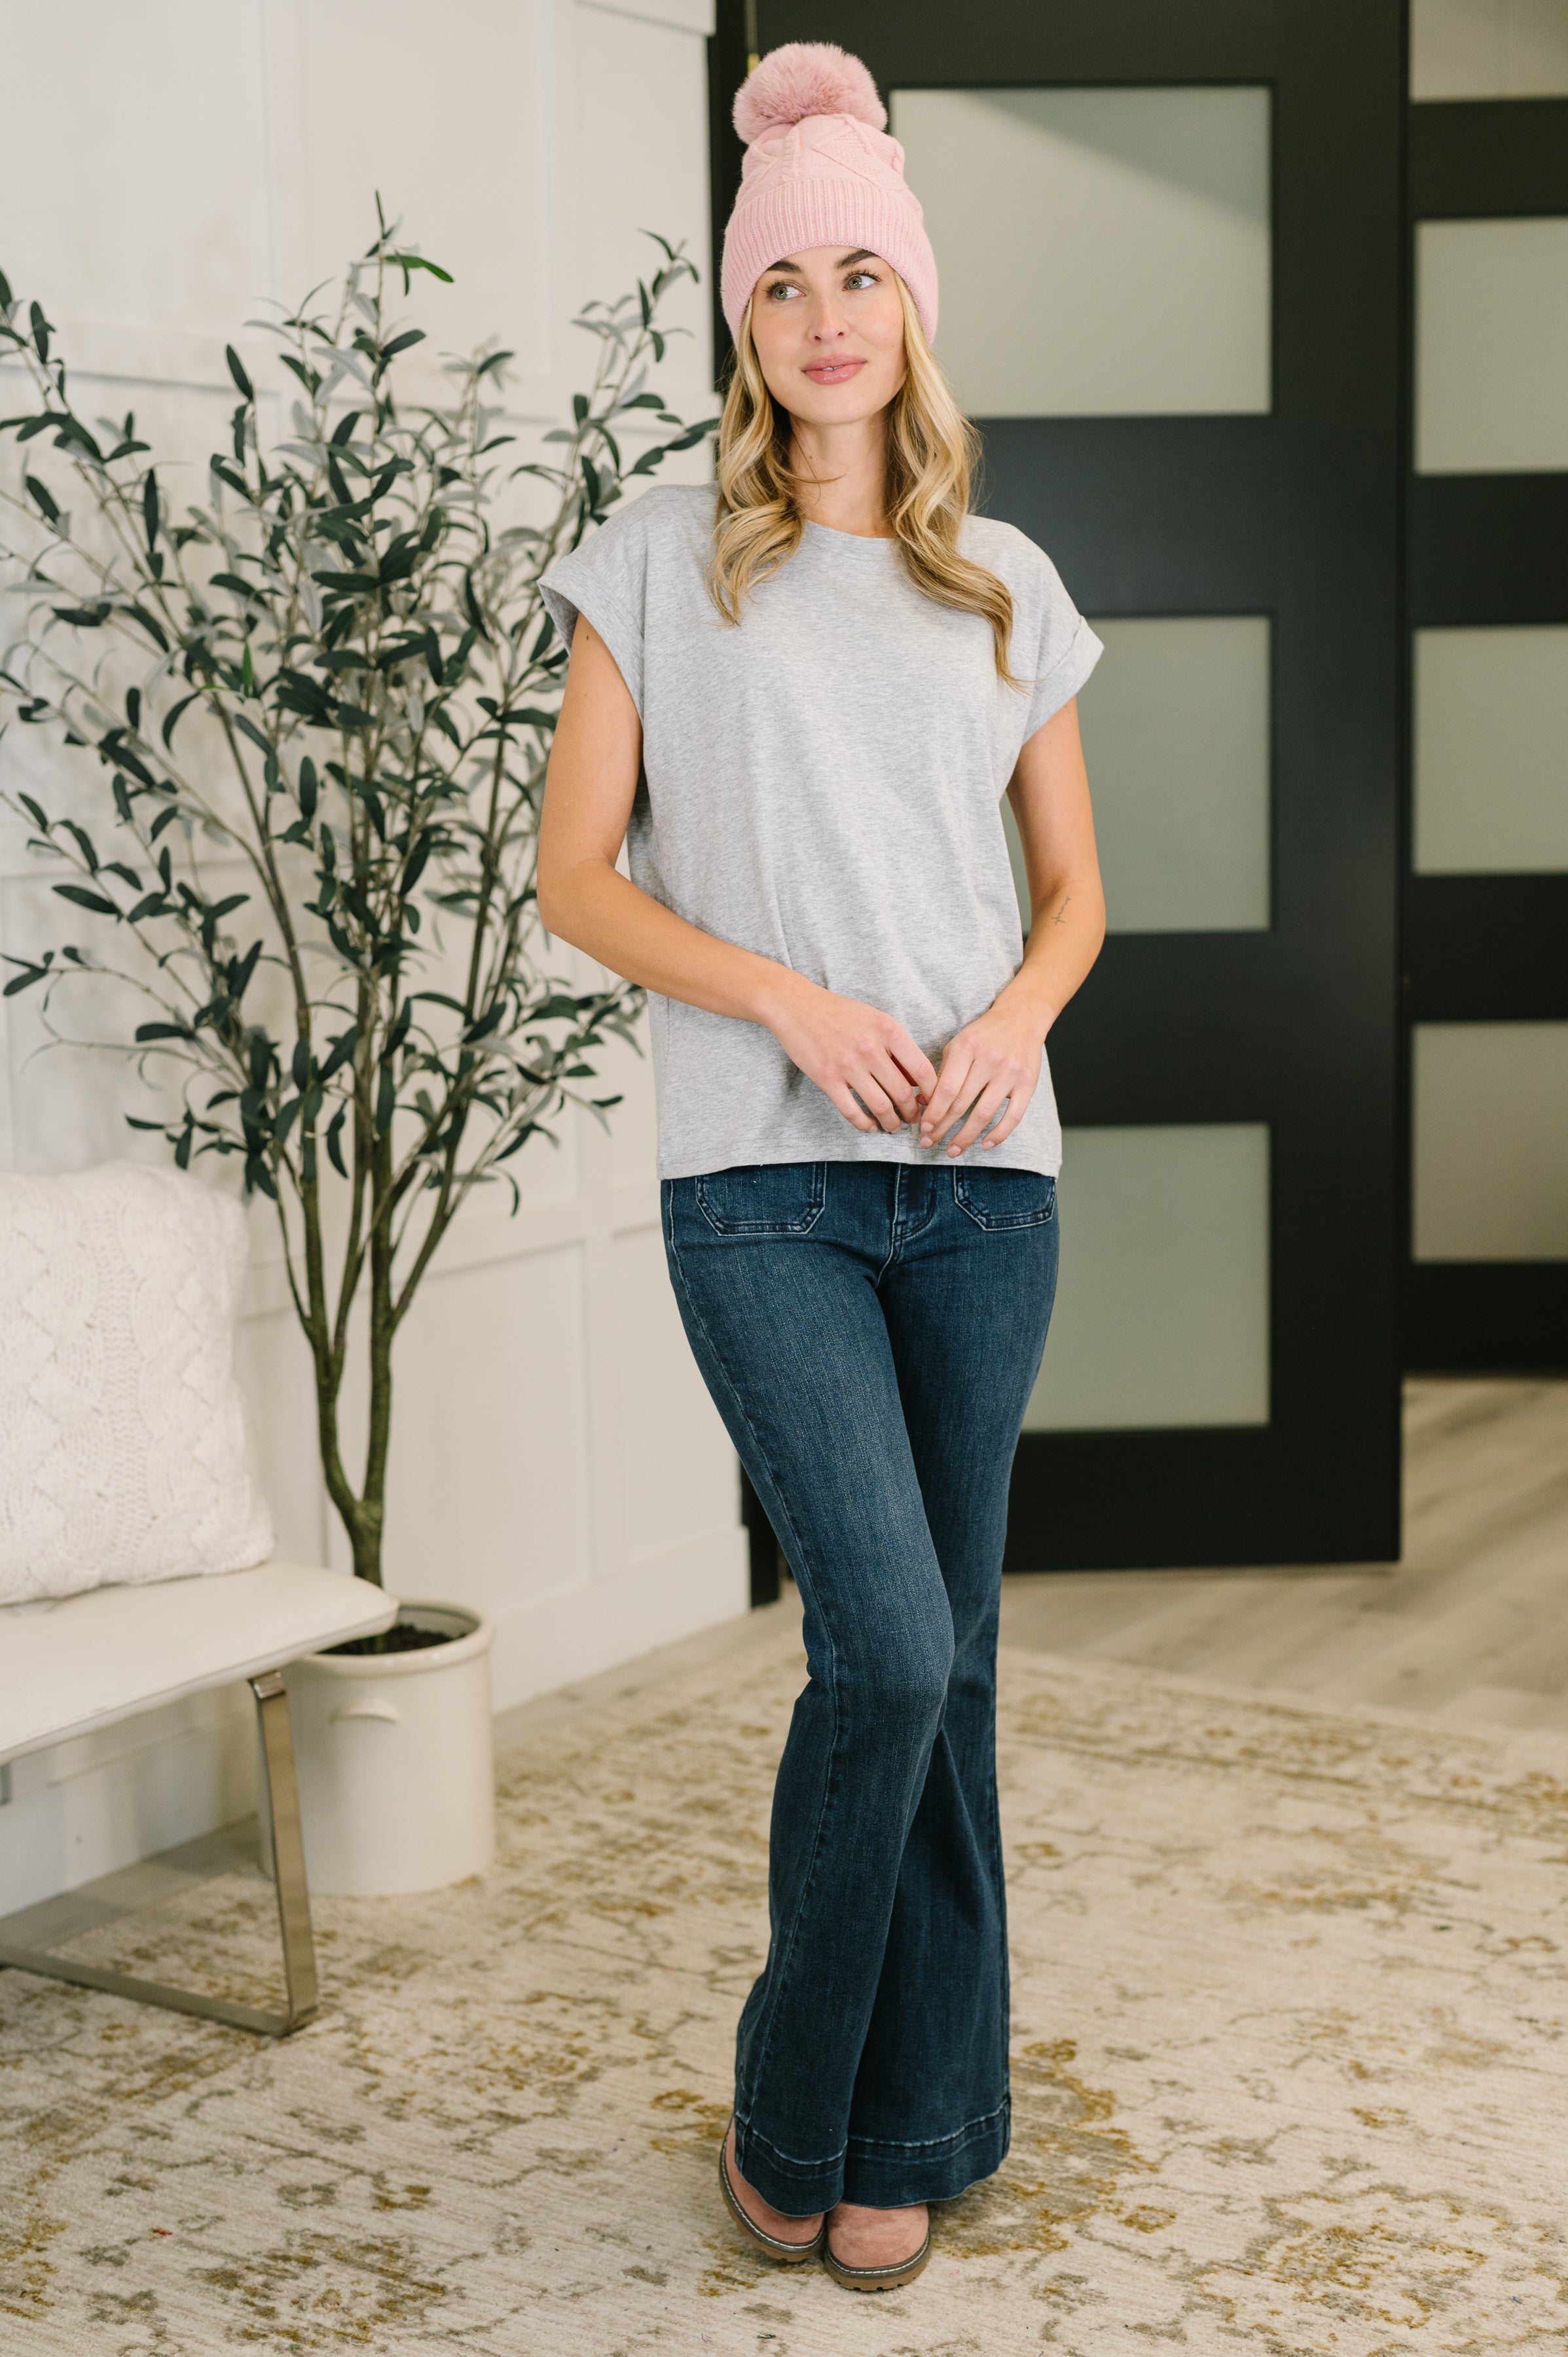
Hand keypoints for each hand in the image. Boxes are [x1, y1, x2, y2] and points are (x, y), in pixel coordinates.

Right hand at [767, 978, 938, 1134]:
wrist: (797, 1006)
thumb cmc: (839, 1013)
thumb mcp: (876, 1020)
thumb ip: (898, 1048)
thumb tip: (918, 1080)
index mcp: (888, 1030)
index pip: (922, 1070)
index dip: (932, 1093)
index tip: (932, 1103)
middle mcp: (871, 1048)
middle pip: (903, 1093)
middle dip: (912, 1113)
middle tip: (912, 1119)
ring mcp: (848, 1065)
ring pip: (881, 1106)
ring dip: (891, 1123)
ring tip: (893, 1126)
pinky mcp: (827, 1078)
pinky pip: (852, 1111)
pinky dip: (864, 1124)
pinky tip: (869, 1126)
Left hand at [919, 996, 1044, 1156]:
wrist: (1022, 1018)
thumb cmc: (984, 1034)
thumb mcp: (958, 1044)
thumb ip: (941, 1072)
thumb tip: (922, 1103)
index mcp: (967, 1047)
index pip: (946, 1088)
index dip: (933, 1112)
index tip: (924, 1128)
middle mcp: (989, 1060)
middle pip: (961, 1103)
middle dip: (942, 1128)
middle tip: (929, 1143)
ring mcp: (1010, 1073)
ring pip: (984, 1113)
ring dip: (966, 1137)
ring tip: (952, 1150)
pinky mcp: (1028, 1084)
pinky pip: (1013, 1116)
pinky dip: (999, 1134)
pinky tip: (985, 1144)